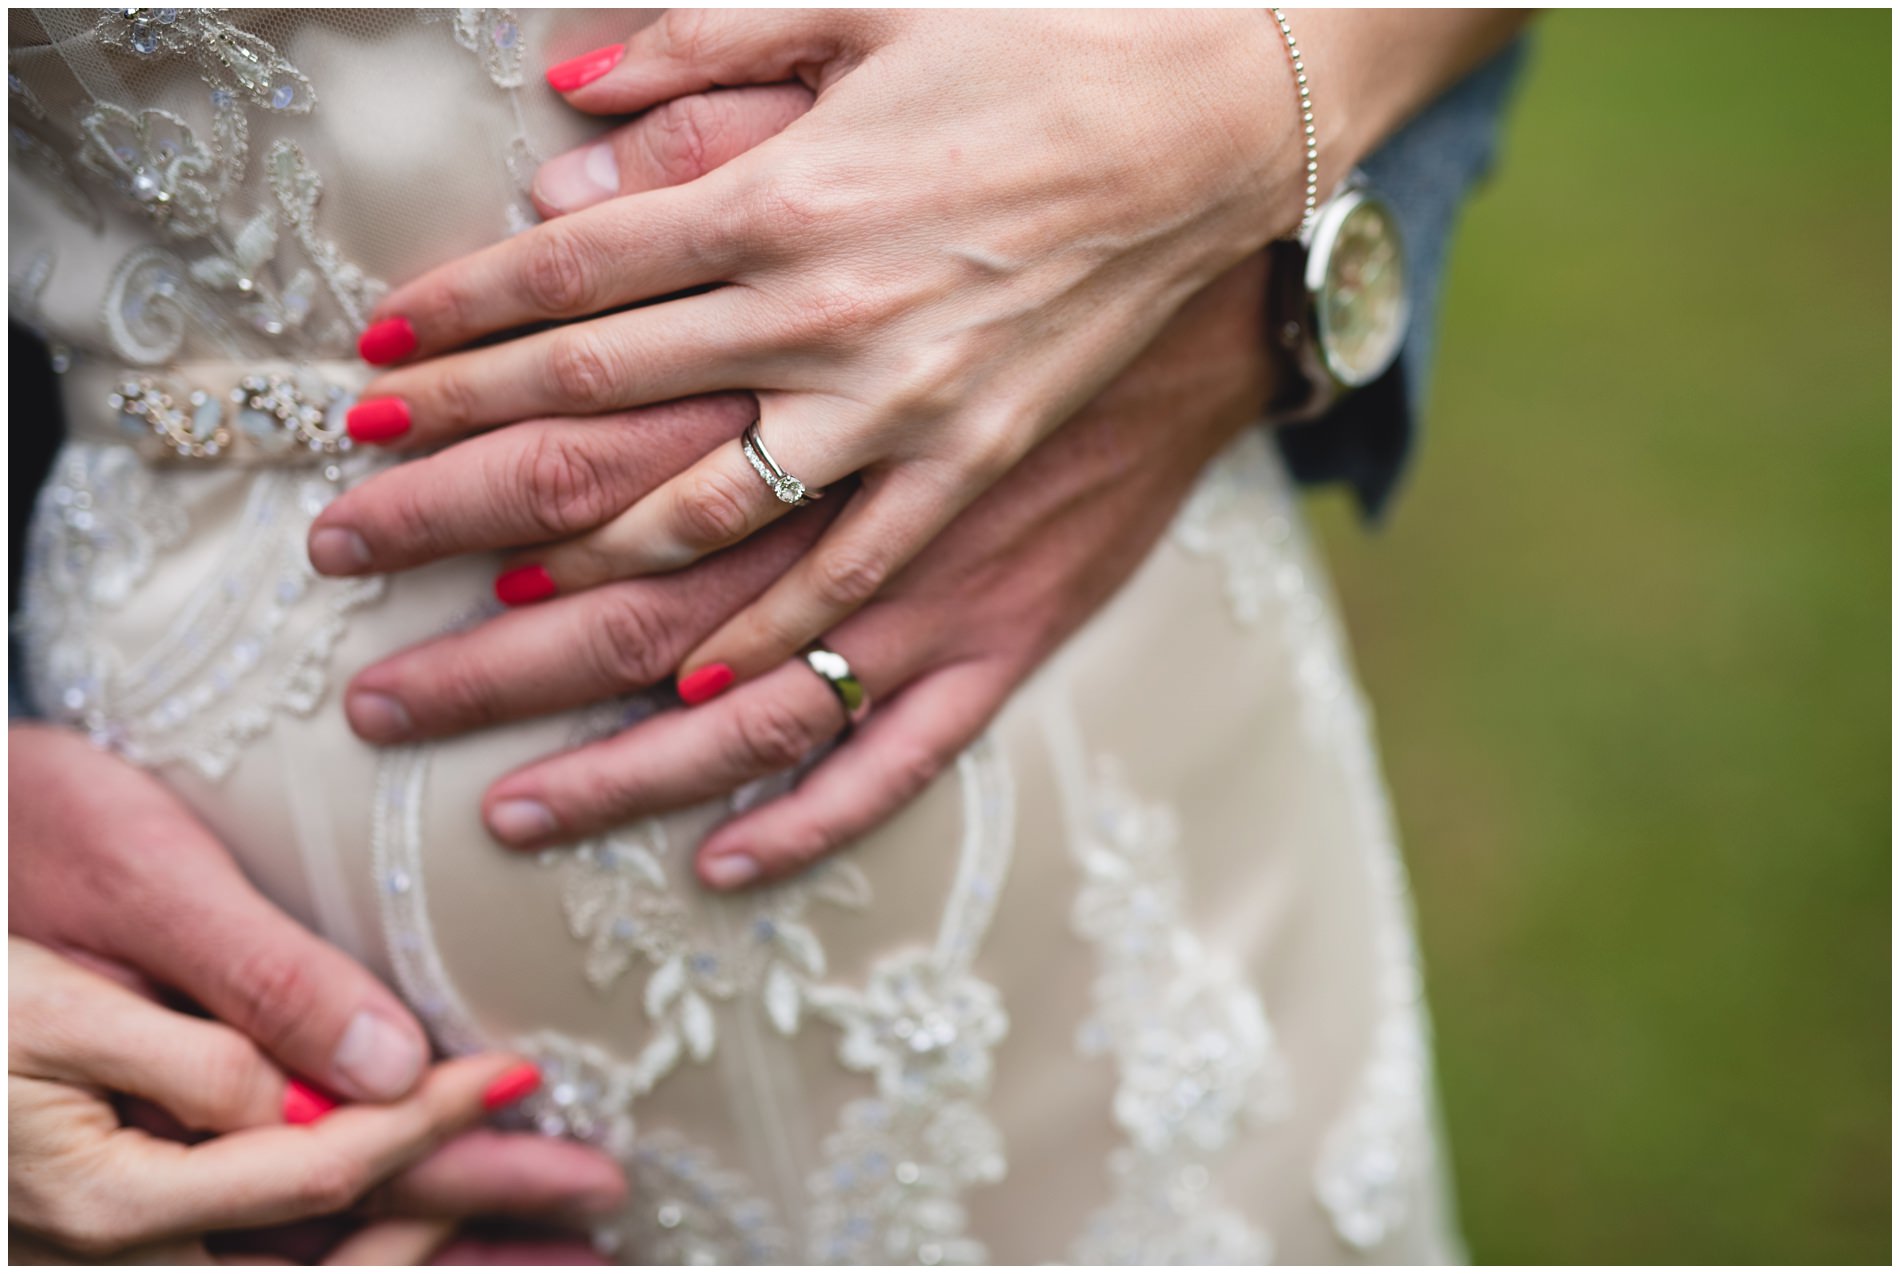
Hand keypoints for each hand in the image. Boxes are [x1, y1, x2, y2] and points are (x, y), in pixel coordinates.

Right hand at [8, 724, 626, 1250]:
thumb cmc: (31, 841)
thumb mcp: (135, 895)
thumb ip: (247, 996)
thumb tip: (383, 1071)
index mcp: (116, 1176)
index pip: (324, 1166)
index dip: (436, 1125)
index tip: (523, 1079)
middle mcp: (125, 1233)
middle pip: (339, 1239)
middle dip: (481, 1218)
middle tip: (601, 1191)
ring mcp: (134, 1228)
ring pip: (316, 1260)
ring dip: (444, 1246)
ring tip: (569, 1243)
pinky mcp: (148, 1193)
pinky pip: (277, 1240)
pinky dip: (377, 1234)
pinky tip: (451, 1225)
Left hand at [342, 10, 1307, 699]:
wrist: (1213, 137)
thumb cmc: (1037, 62)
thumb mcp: (867, 8)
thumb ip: (701, 51)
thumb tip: (557, 108)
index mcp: (787, 205)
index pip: (573, 282)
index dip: (457, 330)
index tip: (369, 371)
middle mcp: (826, 331)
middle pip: (598, 426)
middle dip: (456, 483)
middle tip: (347, 541)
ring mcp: (906, 434)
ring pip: (707, 544)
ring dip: (575, 610)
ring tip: (468, 661)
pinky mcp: (983, 502)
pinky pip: (865, 612)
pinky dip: (778, 677)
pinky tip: (693, 732)